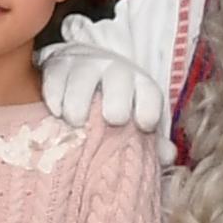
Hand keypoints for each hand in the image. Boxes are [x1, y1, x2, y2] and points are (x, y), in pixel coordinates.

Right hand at [38, 13, 165, 130]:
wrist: (83, 68)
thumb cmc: (115, 105)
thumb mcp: (135, 119)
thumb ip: (152, 141)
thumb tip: (167, 155)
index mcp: (138, 85)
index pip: (149, 92)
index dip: (150, 108)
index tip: (145, 126)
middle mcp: (114, 71)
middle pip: (118, 79)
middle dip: (118, 98)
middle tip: (114, 120)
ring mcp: (84, 66)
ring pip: (82, 77)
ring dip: (79, 100)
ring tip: (76, 122)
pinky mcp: (58, 67)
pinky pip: (55, 78)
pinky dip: (55, 96)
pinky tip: (56, 112)